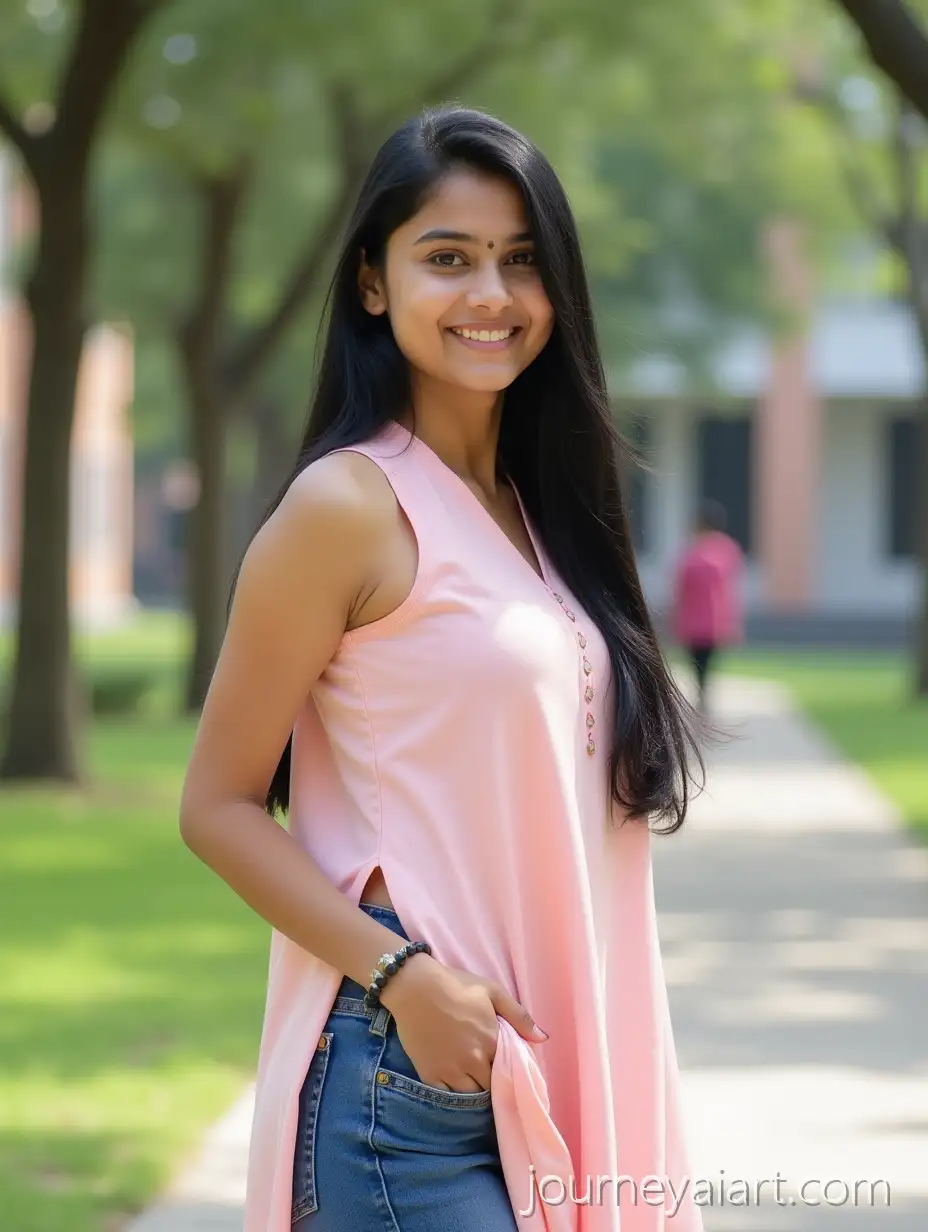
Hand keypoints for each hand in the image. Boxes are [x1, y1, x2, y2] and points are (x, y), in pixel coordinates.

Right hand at [380, 954, 548, 1093]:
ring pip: (469, 1096)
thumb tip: (543, 1039)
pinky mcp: (429, 1074)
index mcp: (491, 1042)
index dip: (507, 1071)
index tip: (506, 1069)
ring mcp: (450, 1070)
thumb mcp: (492, 992)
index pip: (508, 1071)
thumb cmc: (456, 986)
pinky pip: (446, 1097)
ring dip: (474, 1090)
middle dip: (492, 1083)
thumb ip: (519, 1016)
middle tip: (488, 1075)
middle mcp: (473, 1061)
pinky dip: (452, 1095)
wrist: (416, 987)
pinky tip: (454, 1086)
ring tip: (473, 1081)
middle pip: (490, 1087)